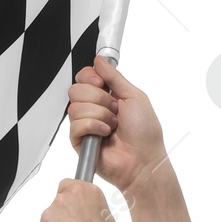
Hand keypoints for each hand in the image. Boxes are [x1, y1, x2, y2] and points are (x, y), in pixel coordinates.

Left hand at [37, 179, 120, 221]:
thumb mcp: (104, 216)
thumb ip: (89, 205)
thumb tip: (83, 206)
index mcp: (86, 190)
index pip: (69, 184)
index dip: (71, 197)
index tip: (73, 206)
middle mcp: (67, 196)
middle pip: (60, 200)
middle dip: (65, 213)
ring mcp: (52, 210)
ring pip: (52, 215)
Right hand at [67, 58, 166, 198]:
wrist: (144, 161)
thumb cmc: (145, 133)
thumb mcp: (135, 97)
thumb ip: (115, 77)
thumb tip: (100, 60)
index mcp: (106, 96)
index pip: (84, 76)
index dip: (90, 77)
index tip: (101, 83)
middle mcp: (93, 108)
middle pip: (75, 89)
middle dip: (98, 98)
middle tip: (114, 110)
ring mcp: (84, 124)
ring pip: (75, 107)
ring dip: (100, 115)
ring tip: (112, 126)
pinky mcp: (78, 140)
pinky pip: (75, 125)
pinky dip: (93, 127)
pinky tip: (105, 134)